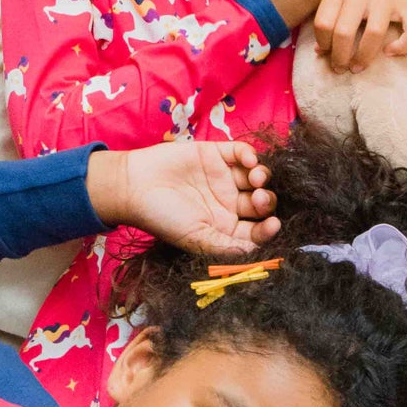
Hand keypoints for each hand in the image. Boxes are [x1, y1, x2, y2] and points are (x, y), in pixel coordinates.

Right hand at [87, 140, 277, 254]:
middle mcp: (227, 203)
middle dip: (267, 202)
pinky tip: (248, 160)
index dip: (268, 229)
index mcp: (223, 227)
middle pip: (261, 203)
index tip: (273, 225)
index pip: (255, 231)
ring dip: (263, 177)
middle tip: (259, 198)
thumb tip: (255, 254)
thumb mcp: (194, 238)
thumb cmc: (161, 217)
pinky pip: (242, 152)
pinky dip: (251, 154)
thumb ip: (225, 247)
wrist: (133, 186)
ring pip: (256, 176)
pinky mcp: (216, 155)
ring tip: (256, 178)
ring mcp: (223, 178)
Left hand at [313, 0, 406, 71]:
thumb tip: (319, 52)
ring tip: (359, 67)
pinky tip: (392, 51)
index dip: (322, 44)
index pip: (322, 23)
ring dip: (364, 58)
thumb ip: (329, 12)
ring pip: (373, 36)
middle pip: (344, 33)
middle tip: (341, 68)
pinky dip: (403, 47)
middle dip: (339, 58)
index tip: (326, 53)